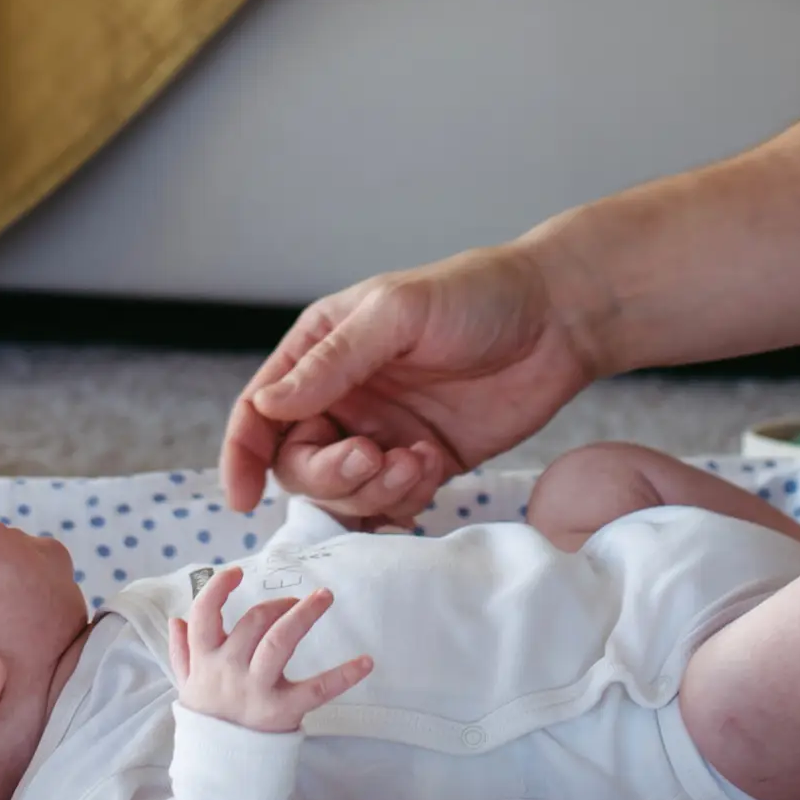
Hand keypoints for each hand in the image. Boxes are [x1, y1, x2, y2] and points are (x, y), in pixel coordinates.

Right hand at [168, 567, 373, 732]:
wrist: (219, 770)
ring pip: (279, 642)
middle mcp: (229, 671)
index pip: (204, 615)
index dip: (217, 589)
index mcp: (206, 661)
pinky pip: (316, 690)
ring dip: (302, 615)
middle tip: (298, 600)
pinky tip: (366, 662)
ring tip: (323, 596)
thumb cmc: (208, 719)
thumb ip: (181, 652)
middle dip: (279, 604)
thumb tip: (176, 620)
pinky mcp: (283, 712)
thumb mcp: (187, 686)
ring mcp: (256, 691)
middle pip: (254, 623)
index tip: (236, 572)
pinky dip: (343, 675)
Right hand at [220, 242, 600, 517]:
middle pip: (299, 463)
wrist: (560, 319)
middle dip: (329, 474)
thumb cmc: (477, 295)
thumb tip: (268, 406)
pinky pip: (389, 504)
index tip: (239, 496)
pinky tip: (432, 469)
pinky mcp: (423, 462)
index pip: (261, 410)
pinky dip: (400, 503)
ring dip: (370, 491)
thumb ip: (334, 362)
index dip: (241, 453)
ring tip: (416, 462)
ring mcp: (383, 432)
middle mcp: (345, 396)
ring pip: (343, 492)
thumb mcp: (397, 313)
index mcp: (322, 350)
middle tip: (373, 459)